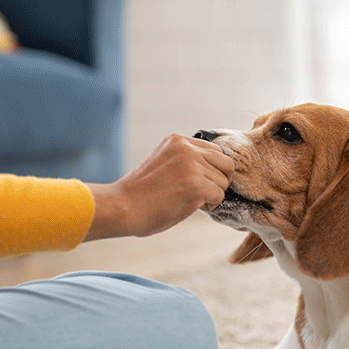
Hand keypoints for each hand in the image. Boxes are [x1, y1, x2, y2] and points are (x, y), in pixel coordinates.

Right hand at [83, 134, 233, 240]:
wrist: (123, 207)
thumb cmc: (141, 193)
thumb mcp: (164, 163)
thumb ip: (185, 160)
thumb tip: (214, 170)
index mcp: (178, 140)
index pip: (215, 151)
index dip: (212, 170)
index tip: (198, 182)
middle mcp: (187, 148)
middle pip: (226, 163)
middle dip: (219, 180)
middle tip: (202, 193)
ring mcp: (192, 165)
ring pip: (223, 182)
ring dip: (212, 195)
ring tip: (189, 200)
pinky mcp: (196, 185)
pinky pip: (219, 196)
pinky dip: (210, 205)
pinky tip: (190, 206)